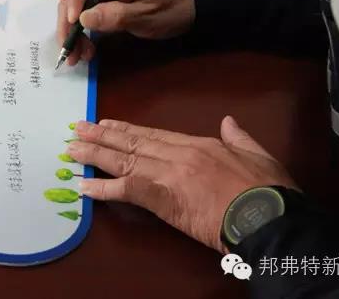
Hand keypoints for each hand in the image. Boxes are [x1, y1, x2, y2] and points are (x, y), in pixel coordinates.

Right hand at [56, 0, 194, 65]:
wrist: (191, 6)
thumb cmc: (173, 5)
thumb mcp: (147, 13)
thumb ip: (116, 15)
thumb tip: (83, 19)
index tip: (77, 19)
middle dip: (67, 21)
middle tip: (69, 47)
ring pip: (75, 9)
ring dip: (72, 33)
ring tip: (78, 57)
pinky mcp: (105, 7)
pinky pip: (85, 19)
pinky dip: (82, 36)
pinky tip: (87, 52)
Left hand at [66, 116, 297, 252]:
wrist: (265, 216)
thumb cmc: (266, 190)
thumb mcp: (259, 155)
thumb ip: (239, 137)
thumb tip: (229, 121)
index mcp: (199, 144)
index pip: (155, 134)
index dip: (128, 129)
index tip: (108, 124)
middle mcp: (178, 153)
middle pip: (133, 142)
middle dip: (103, 135)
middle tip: (78, 129)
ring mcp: (167, 174)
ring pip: (123, 160)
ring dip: (95, 155)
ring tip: (72, 150)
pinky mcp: (161, 197)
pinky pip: (125, 190)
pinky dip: (103, 188)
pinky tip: (84, 186)